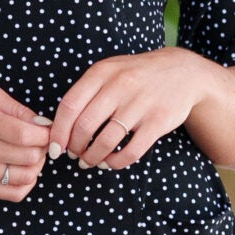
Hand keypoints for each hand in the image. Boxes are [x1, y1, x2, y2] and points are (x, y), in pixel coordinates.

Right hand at [0, 84, 52, 200]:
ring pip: (24, 178)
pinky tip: (23, 170)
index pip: (26, 135)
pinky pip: (12, 194)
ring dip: (36, 167)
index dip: (45, 134)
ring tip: (31, 154)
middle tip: (39, 141)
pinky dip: (26, 184)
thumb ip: (18, 110)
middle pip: (28, 158)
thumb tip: (44, 125)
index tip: (47, 129)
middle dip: (42, 149)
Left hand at [50, 48, 207, 169]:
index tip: (54, 148)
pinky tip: (110, 163)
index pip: (69, 106)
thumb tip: (51, 125)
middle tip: (73, 155)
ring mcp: (141, 103)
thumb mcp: (109, 72)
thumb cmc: (136, 76)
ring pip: (106, 141)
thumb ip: (84, 93)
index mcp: (102, 72)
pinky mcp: (158, 121)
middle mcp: (120, 85)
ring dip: (92, 158)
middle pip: (85, 126)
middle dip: (74, 147)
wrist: (183, 72)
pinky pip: (131, 151)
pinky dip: (116, 162)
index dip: (58, 132)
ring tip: (89, 162)